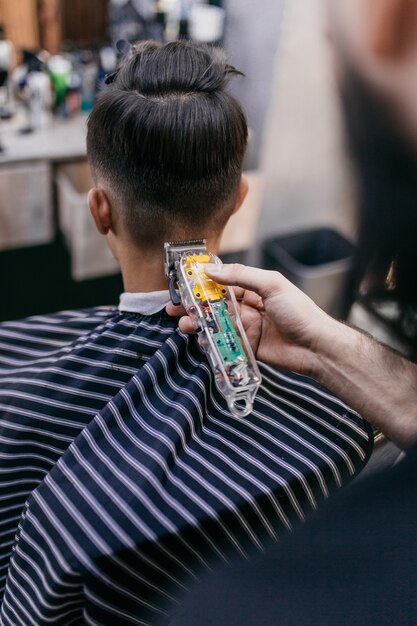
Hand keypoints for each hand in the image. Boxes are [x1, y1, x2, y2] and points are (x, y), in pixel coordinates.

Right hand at [166, 263, 337, 376]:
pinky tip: (199, 339)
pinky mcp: (247, 347)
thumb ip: (241, 276)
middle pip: (215, 304)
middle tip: (175, 306)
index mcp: (254, 288)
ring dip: (198, 323)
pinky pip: (224, 343)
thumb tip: (211, 270)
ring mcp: (246, 327)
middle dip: (195, 305)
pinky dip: (210, 341)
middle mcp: (248, 306)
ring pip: (216, 323)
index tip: (184, 282)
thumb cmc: (299, 311)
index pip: (223, 281)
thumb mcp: (271, 284)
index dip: (203, 282)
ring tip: (183, 323)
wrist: (315, 346)